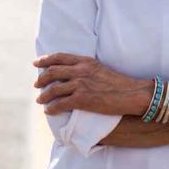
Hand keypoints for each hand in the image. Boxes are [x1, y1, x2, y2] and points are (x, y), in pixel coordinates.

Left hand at [33, 53, 150, 115]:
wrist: (132, 93)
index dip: (45, 59)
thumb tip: (74, 74)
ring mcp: (80, 85)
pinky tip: (49, 111)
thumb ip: (86, 69)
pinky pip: (60, 104)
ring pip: (53, 89)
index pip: (59, 57)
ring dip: (44, 95)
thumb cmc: (119, 83)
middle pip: (52, 72)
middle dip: (41, 78)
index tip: (37, 62)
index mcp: (85, 61)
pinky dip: (52, 108)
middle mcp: (80, 71)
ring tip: (40, 100)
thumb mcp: (101, 69)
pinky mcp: (82, 99)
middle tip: (36, 84)